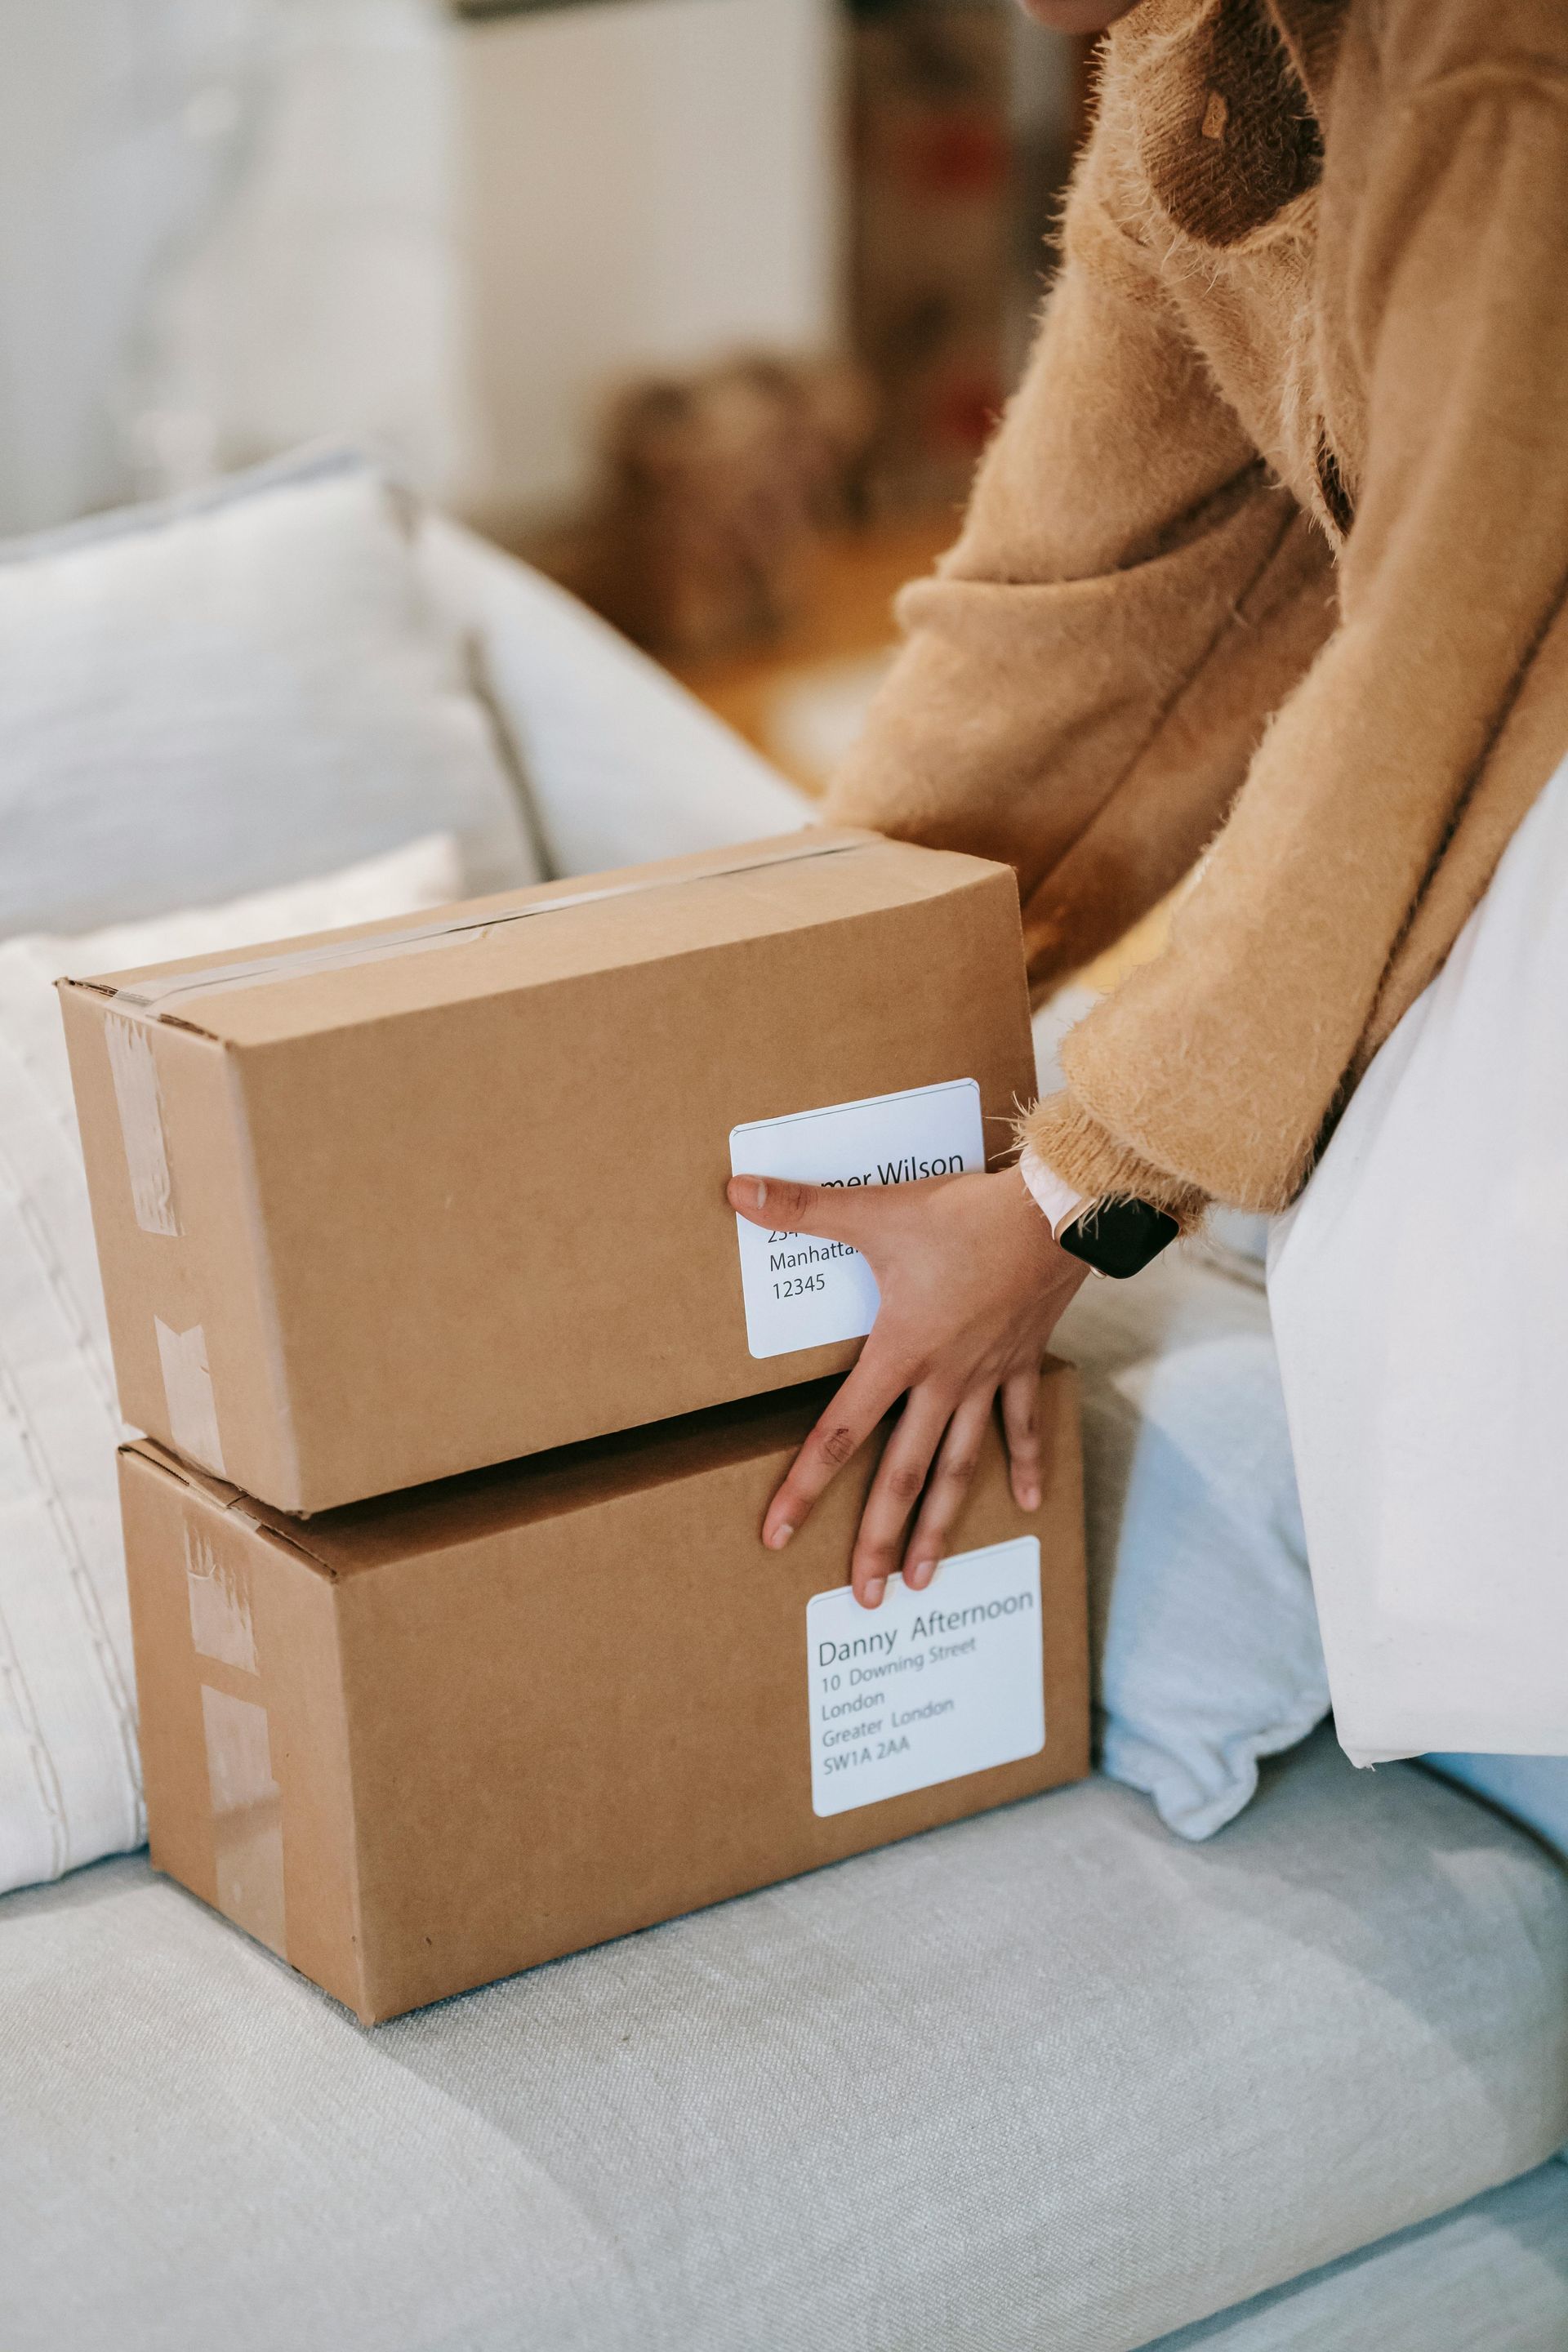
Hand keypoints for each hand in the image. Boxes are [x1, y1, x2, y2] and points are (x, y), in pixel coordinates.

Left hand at [725, 1165, 1087, 1608]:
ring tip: (924, 1579)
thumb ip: (804, 1209)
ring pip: (959, 1467)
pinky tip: (1027, 1505)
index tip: (779, 1537)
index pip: (841, 1434)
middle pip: (903, 1475)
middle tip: (866, 1597)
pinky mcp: (1022, 1362)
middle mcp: (943, 1381)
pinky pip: (1023, 1425)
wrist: (1056, 1212)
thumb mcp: (877, 1211)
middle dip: (879, 1538)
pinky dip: (1025, 1464)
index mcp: (901, 1354)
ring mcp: (987, 1378)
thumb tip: (736, 1192)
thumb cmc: (966, 1214)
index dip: (805, 1488)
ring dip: (941, 1525)